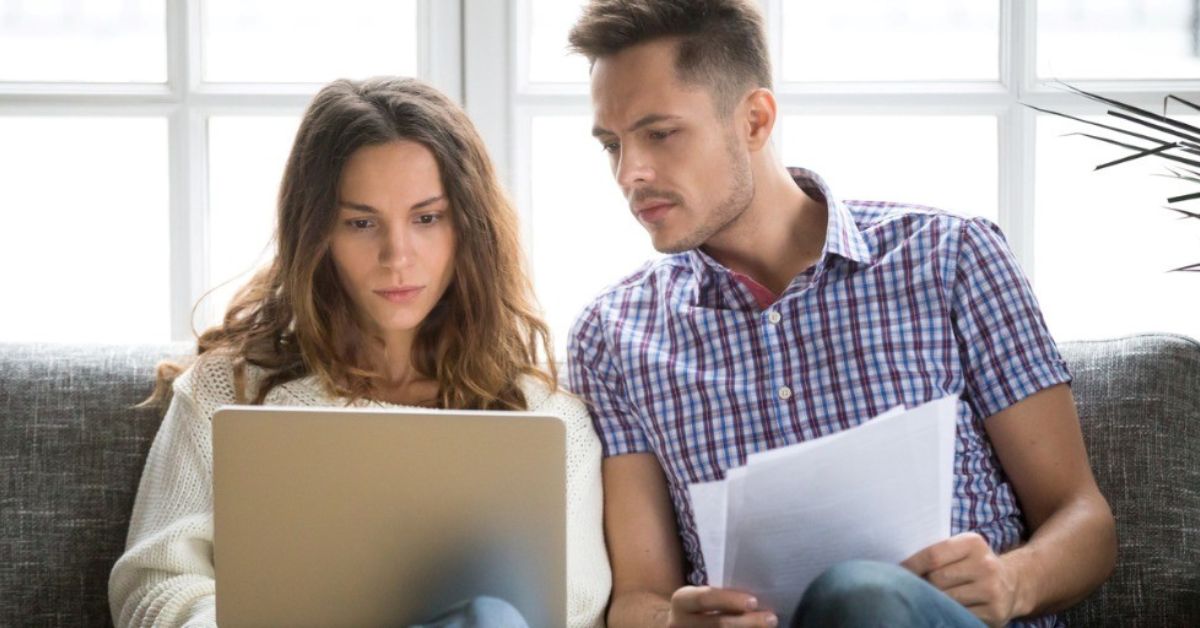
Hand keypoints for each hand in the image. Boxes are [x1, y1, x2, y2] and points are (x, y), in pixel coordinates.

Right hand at [667, 586, 778, 626]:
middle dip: (747, 622)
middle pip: (717, 625)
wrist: (680, 625)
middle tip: (771, 618)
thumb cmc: (698, 608)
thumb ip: (719, 596)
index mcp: (682, 601)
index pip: (705, 598)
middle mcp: (679, 623)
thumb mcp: (700, 596)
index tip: (754, 602)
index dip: (730, 600)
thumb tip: (756, 600)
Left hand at [901, 532, 1022, 627]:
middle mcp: (986, 565)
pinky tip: (947, 609)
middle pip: (937, 579)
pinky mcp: (994, 613)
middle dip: (922, 585)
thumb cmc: (974, 564)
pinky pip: (960, 615)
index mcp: (973, 543)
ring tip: (928, 598)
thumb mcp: (961, 550)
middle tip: (912, 587)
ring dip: (933, 600)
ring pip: (946, 599)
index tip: (896, 573)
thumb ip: (938, 553)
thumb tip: (900, 566)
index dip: (911, 566)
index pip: (933, 555)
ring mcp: (991, 590)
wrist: (1013, 583)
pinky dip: (948, 613)